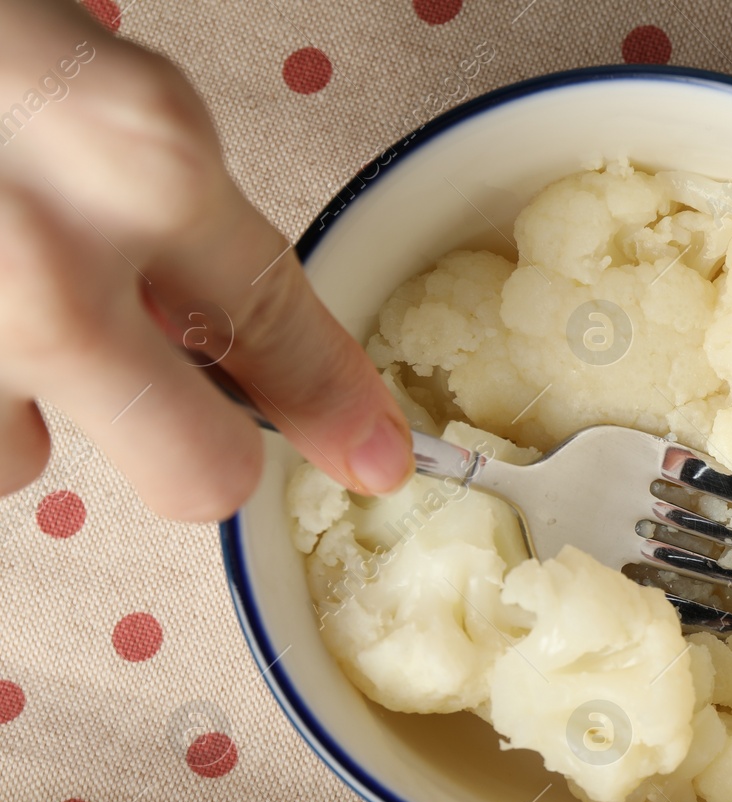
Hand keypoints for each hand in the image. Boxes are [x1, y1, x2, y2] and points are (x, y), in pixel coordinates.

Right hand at [0, 0, 410, 518]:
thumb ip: (164, 198)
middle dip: (194, 449)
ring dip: (11, 398)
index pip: (284, 329)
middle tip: (146, 380)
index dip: (336, 406)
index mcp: (136, 157)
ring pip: (21, 460)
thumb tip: (226, 321)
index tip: (371, 456)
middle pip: (195, 476)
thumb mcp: (86, 72)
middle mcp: (47, 275)